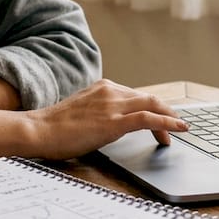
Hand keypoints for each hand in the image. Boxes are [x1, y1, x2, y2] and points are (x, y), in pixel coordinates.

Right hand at [25, 79, 187, 159]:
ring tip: (180, 131)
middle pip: (149, 99)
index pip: (136, 96)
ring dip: (170, 119)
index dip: (152, 108)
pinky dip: (168, 123)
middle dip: (166, 113)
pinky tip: (180, 130)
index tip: (160, 120)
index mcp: (102, 87)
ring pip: (153, 106)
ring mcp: (112, 105)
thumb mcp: (81, 111)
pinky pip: (148, 119)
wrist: (39, 130)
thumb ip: (98, 111)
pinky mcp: (113, 122)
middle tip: (176, 127)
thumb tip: (110, 124)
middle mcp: (110, 91)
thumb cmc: (54, 127)